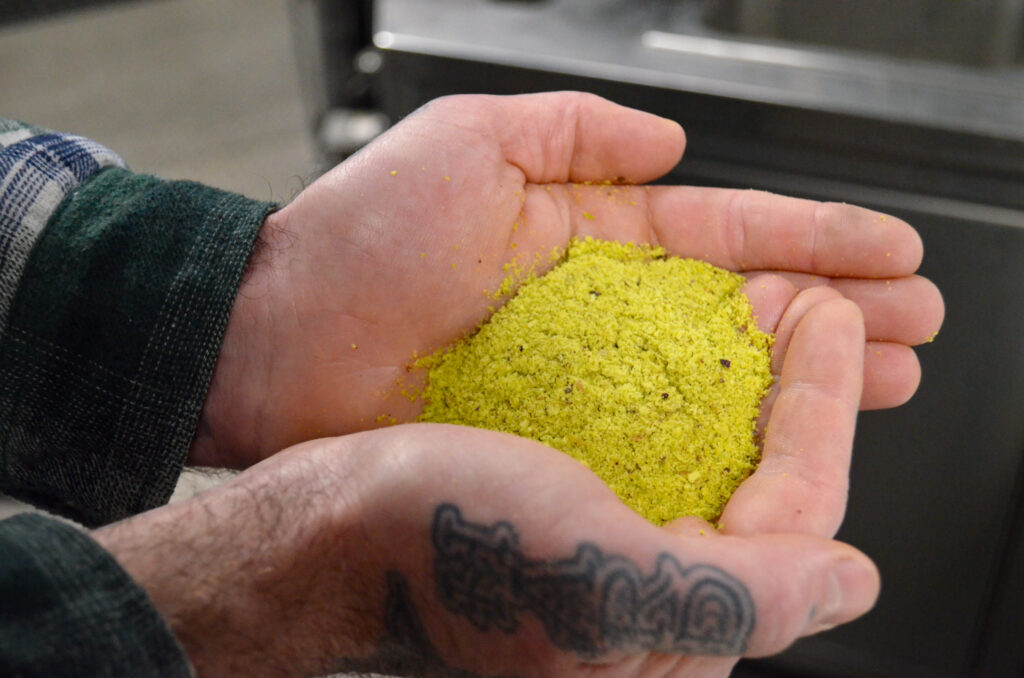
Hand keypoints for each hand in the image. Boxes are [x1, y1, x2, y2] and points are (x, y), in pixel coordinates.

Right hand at [97, 293, 876, 677]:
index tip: (830, 318)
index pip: (793, 513)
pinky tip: (679, 334)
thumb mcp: (597, 582)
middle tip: (816, 300)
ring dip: (743, 370)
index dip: (825, 410)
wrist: (307, 534)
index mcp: (669, 626)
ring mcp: (602, 545)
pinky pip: (647, 435)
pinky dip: (675, 376)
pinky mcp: (560, 504)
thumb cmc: (433, 554)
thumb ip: (741, 596)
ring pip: (708, 448)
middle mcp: (645, 590)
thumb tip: (851, 583)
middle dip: (795, 385)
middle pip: (758, 478)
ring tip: (765, 298)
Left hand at [191, 91, 942, 467]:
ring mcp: (587, 382)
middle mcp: (600, 311)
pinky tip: (785, 447)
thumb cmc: (358, 238)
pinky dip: (726, 442)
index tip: (889, 245)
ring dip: (805, 379)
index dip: (812, 235)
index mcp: (589, 234)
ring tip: (886, 378)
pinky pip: (660, 441)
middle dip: (833, 312)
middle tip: (916, 324)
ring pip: (721, 381)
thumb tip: (669, 139)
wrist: (275, 339)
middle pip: (742, 310)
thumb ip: (573, 129)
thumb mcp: (469, 139)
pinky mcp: (559, 440)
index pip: (724, 231)